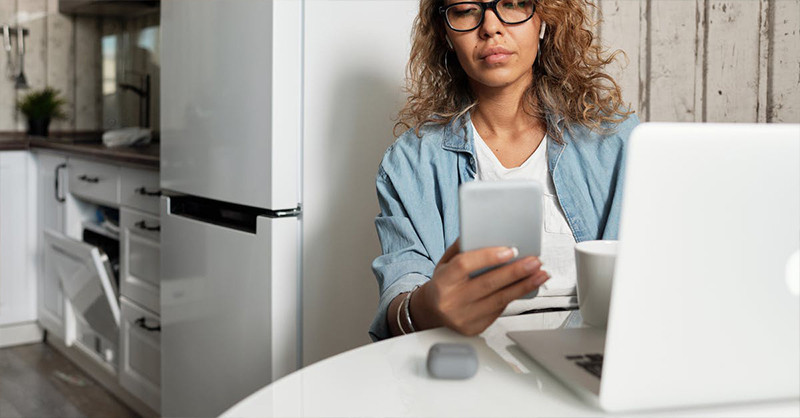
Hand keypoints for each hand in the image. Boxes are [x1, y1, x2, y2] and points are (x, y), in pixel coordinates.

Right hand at [411, 239, 549, 335]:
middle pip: (488, 284)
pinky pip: (499, 310)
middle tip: (534, 261)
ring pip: (499, 300)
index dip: (488, 257)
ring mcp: (463, 317)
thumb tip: (485, 234)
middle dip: (515, 272)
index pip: (464, 265)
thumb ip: (462, 248)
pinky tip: (527, 287)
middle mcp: (451, 301)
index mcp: (442, 281)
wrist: (432, 311)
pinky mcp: (475, 328)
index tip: (510, 250)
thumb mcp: (445, 263)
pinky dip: (515, 297)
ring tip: (539, 274)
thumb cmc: (443, 283)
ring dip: (523, 286)